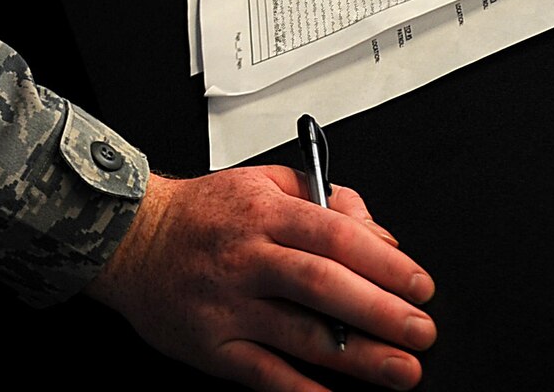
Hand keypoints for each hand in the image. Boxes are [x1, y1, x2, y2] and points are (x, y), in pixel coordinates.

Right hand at [86, 168, 435, 390]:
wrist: (132, 239)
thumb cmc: (204, 214)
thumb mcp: (264, 182)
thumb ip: (326, 199)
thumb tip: (381, 236)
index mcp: (265, 213)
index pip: (336, 236)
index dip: (385, 263)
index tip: (419, 285)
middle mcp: (248, 257)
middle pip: (323, 285)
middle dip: (381, 312)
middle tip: (421, 331)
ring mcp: (229, 304)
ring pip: (301, 333)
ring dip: (358, 357)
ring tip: (401, 370)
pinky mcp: (213, 345)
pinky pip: (265, 373)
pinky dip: (304, 390)